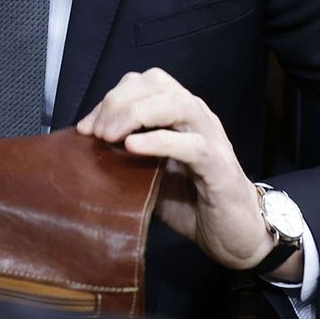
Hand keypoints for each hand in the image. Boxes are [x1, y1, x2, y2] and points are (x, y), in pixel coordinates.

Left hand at [77, 68, 297, 278]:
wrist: (233, 235)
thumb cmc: (189, 202)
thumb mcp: (148, 173)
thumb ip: (125, 155)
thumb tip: (85, 147)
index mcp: (180, 113)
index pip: (143, 83)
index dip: (111, 98)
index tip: (85, 127)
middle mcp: (197, 116)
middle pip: (157, 83)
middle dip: (119, 101)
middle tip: (95, 133)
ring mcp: (212, 137)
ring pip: (176, 103)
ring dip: (136, 114)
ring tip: (109, 136)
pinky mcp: (219, 166)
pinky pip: (192, 144)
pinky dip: (159, 141)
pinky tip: (132, 148)